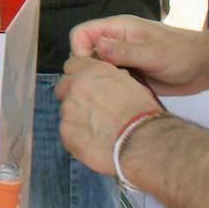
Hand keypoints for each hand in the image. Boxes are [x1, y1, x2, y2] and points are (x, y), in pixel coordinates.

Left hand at [54, 56, 161, 175]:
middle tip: (90, 108)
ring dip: (76, 116)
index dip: (80, 76)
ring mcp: (68, 108)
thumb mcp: (132, 85)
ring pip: (65, 109)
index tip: (86, 86)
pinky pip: (66, 131)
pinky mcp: (66, 131)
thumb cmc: (144, 116)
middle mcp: (77, 85)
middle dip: (73, 95)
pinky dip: (77, 136)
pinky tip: (95, 141)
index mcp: (94, 71)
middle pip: (63, 86)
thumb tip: (109, 82)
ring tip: (98, 128)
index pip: (72, 65)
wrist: (143, 142)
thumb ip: (112, 80)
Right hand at [68, 14, 208, 95]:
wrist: (206, 68)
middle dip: (88, 69)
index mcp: (117, 28)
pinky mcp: (129, 73)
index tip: (88, 70)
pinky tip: (123, 97)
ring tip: (114, 93)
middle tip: (101, 86)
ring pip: (97, 68)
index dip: (78, 49)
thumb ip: (124, 51)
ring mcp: (121, 59)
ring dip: (101, 81)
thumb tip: (96, 47)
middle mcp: (115, 42)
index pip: (81, 33)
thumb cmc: (182, 54)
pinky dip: (112, 89)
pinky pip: (111, 80)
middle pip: (85, 52)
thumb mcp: (153, 53)